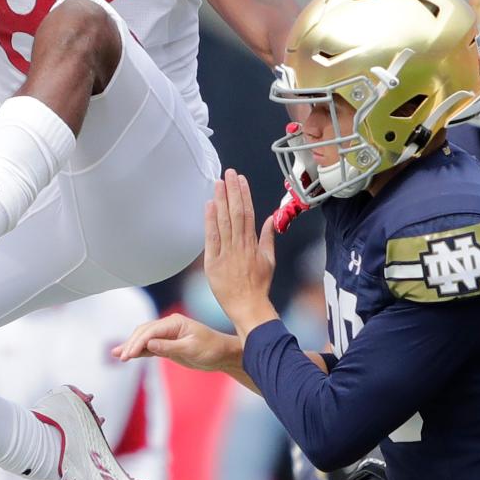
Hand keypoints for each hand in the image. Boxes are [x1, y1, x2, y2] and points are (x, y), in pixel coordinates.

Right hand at [114, 312, 242, 373]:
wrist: (222, 354)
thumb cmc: (211, 349)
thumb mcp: (191, 349)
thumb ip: (168, 347)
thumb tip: (148, 344)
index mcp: (174, 322)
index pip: (150, 332)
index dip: (137, 343)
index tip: (129, 355)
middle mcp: (168, 325)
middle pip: (143, 332)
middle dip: (131, 344)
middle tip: (121, 357)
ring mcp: (166, 334)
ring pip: (143, 338)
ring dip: (131, 345)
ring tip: (116, 354)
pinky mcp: (166, 344)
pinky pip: (149, 346)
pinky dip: (138, 350)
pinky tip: (126, 354)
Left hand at [204, 169, 277, 336]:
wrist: (248, 307)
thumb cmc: (258, 286)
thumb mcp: (269, 260)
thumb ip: (268, 237)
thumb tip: (271, 219)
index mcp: (252, 243)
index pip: (248, 213)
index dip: (244, 194)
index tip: (240, 179)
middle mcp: (240, 245)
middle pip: (236, 213)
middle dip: (232, 191)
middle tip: (229, 173)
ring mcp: (226, 253)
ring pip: (224, 222)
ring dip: (221, 200)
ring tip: (218, 183)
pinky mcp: (213, 263)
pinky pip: (212, 238)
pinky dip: (210, 221)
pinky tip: (209, 206)